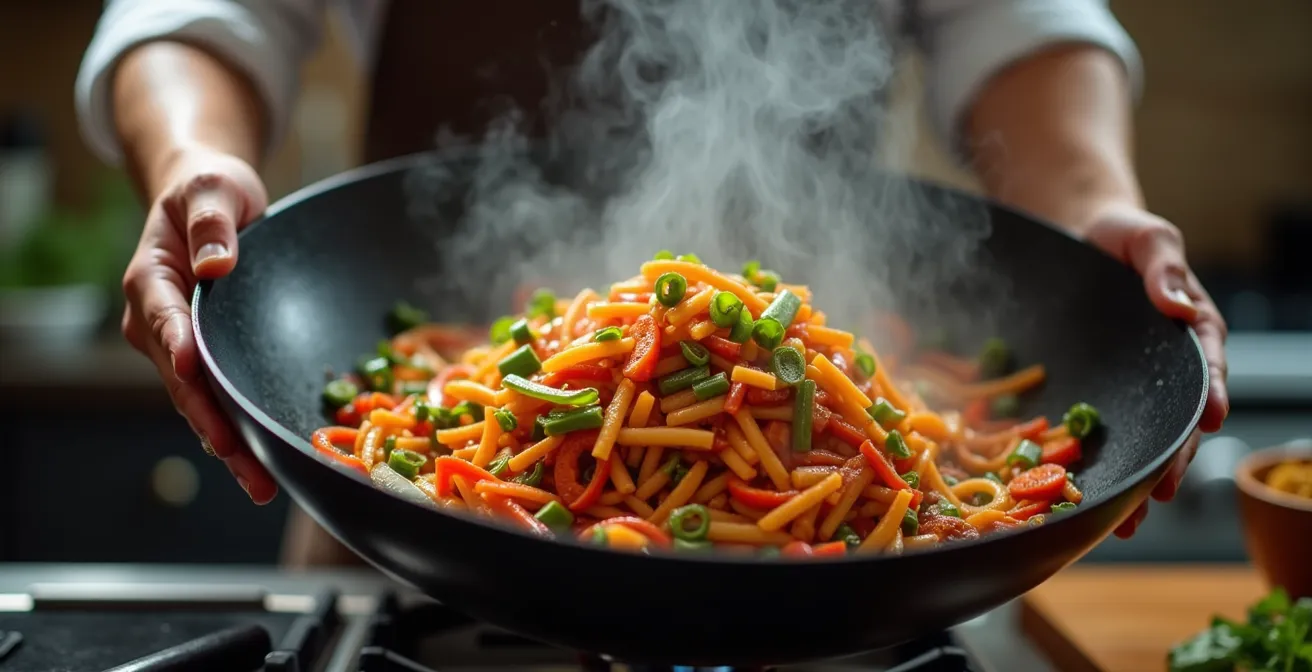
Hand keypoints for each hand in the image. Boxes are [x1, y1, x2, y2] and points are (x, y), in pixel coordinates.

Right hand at [120, 147, 276, 502]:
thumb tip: (214, 263)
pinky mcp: (207, 358)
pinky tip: (265, 464)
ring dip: (229, 444)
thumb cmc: (209, 189)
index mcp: (151, 280)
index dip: (181, 350)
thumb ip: (213, 221)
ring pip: (200, 402)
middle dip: (212, 424)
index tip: (194, 374)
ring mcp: (180, 346)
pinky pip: (219, 399)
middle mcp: (158, 323)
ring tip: (260, 485)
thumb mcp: (212, 188)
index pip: (164, 321)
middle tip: (245, 464)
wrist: (207, 197)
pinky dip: (240, 431)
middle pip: (183, 382)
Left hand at [1081, 204, 1228, 537]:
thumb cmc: (1119, 234)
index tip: (1210, 420)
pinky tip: (1082, 499)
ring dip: (1134, 480)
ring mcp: (1129, 384)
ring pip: (1140, 438)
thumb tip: (1178, 303)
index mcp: (1190, 332)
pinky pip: (1098, 431)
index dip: (1209, 396)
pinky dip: (1094, 465)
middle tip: (1160, 491)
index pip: (1207, 370)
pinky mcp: (1094, 391)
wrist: (1073, 237)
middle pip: (1175, 419)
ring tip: (1126, 519)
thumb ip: (1163, 266)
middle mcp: (1164, 368)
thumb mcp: (1146, 236)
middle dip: (1172, 457)